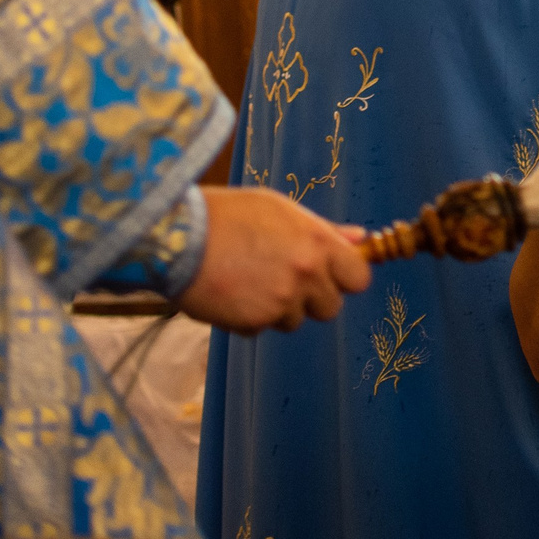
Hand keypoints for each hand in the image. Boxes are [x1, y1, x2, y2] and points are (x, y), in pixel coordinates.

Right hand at [177, 186, 371, 332]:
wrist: (176, 236)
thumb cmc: (229, 214)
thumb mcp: (280, 210)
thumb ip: (324, 230)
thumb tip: (362, 238)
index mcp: (317, 243)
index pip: (359, 278)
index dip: (345, 278)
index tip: (330, 274)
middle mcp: (306, 275)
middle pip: (330, 307)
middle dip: (311, 298)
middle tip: (283, 278)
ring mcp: (281, 301)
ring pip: (294, 320)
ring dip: (278, 308)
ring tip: (248, 280)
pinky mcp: (254, 322)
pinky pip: (261, 328)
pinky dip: (249, 318)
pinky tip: (230, 292)